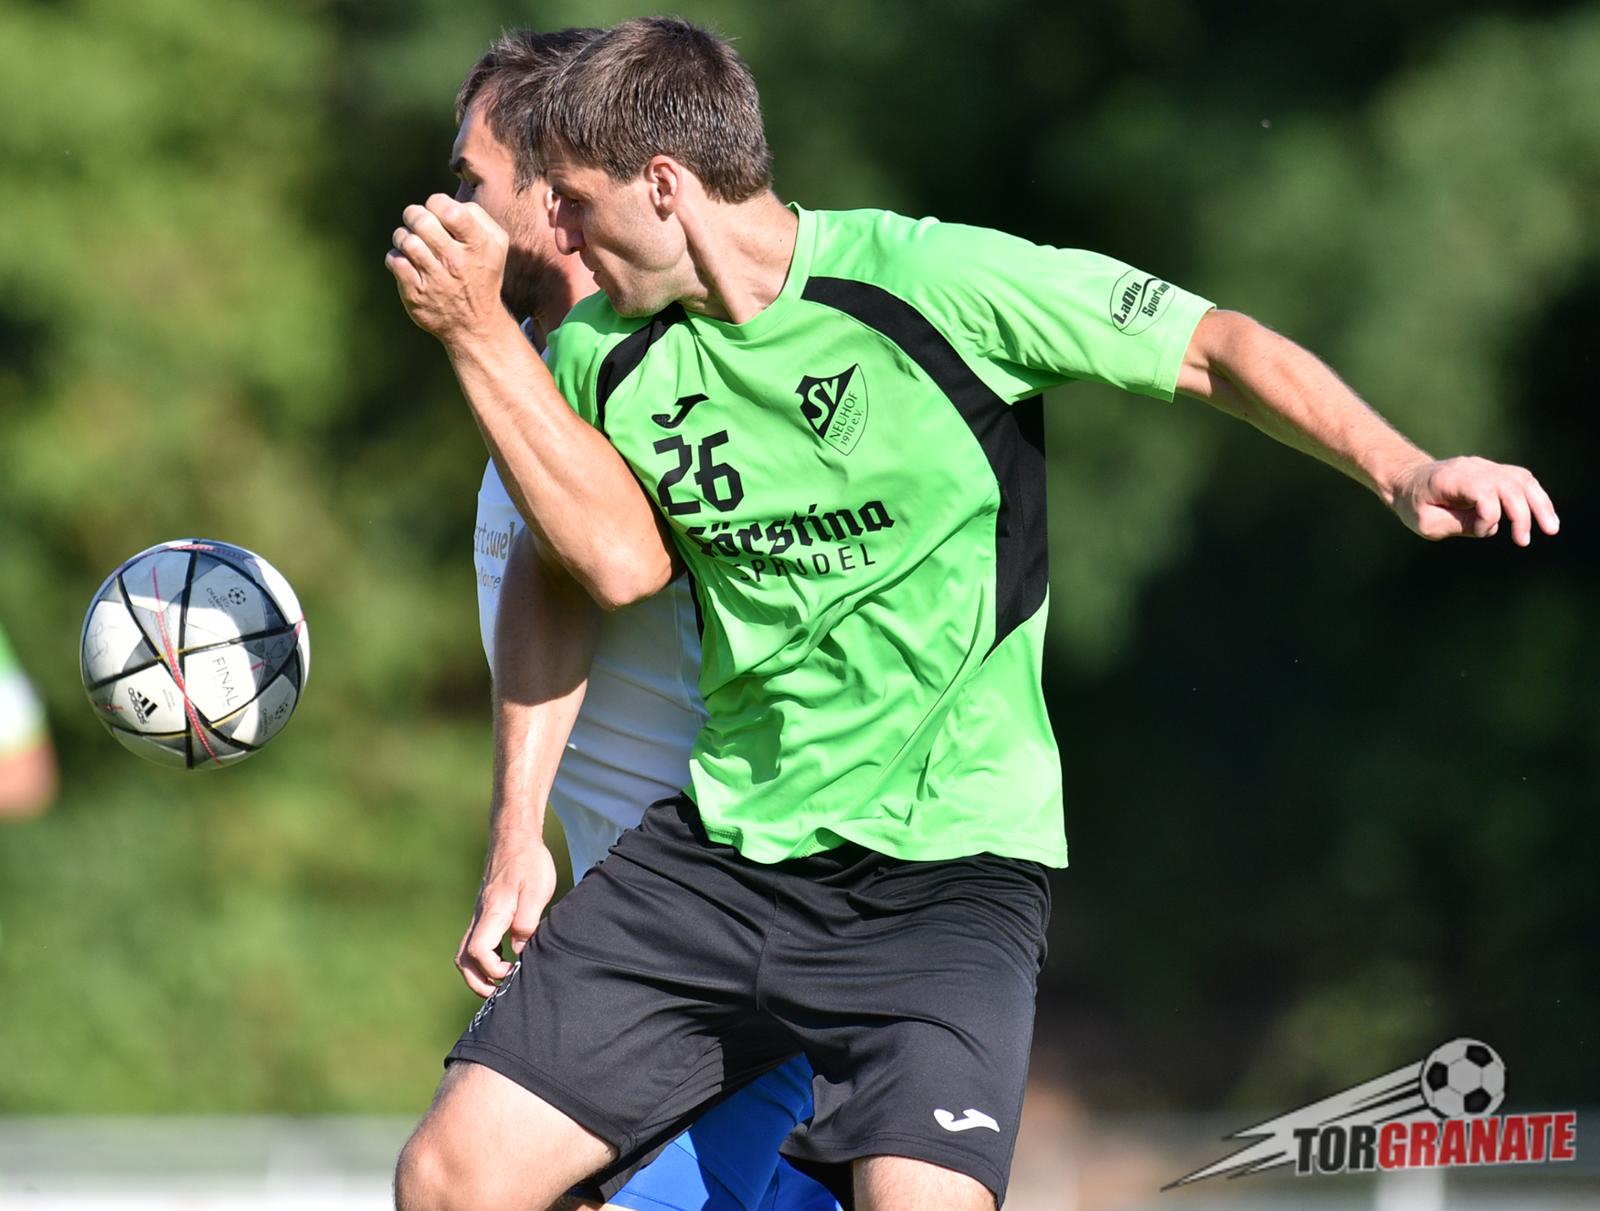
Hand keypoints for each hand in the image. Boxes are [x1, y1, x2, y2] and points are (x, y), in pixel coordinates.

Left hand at [385, 194, 510, 342]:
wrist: (476, 324)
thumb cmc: (482, 274)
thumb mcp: (497, 244)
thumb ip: (478, 215)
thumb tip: (448, 203)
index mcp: (477, 246)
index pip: (449, 209)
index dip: (436, 203)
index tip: (437, 212)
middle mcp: (456, 262)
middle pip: (422, 221)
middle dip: (414, 215)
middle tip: (417, 223)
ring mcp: (435, 280)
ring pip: (406, 240)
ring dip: (403, 236)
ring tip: (411, 243)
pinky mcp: (416, 294)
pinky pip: (395, 261)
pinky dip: (395, 257)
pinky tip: (406, 262)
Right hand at [455, 835, 558, 997]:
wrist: (514, 838)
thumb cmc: (529, 861)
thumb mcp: (537, 890)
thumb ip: (527, 921)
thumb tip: (520, 951)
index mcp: (493, 912)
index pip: (478, 952)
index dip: (493, 971)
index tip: (515, 972)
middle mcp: (480, 917)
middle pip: (464, 959)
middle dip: (477, 982)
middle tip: (500, 993)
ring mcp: (480, 915)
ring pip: (466, 952)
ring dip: (478, 972)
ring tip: (501, 983)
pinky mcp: (485, 913)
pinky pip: (476, 942)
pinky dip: (484, 959)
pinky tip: (505, 961)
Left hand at [1391, 456, 1558, 545]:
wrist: (1409, 480)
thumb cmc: (1415, 505)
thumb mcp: (1425, 523)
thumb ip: (1458, 525)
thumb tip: (1492, 525)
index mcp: (1450, 478)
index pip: (1483, 490)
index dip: (1489, 513)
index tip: (1479, 530)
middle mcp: (1471, 468)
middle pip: (1508, 485)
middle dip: (1521, 514)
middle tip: (1523, 541)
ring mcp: (1485, 467)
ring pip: (1522, 480)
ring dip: (1540, 504)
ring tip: (1551, 529)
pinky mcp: (1494, 472)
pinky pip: (1522, 481)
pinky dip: (1537, 498)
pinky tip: (1546, 517)